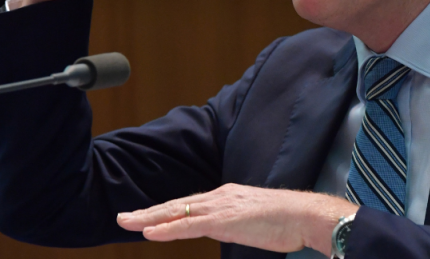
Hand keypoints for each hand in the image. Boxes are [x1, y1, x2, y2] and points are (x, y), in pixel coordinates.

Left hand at [116, 183, 357, 255]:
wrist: (305, 215)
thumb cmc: (286, 220)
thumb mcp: (253, 219)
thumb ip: (235, 221)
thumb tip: (225, 228)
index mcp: (224, 197)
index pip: (187, 204)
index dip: (165, 211)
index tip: (146, 217)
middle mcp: (217, 197)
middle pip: (175, 204)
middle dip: (148, 212)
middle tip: (124, 216)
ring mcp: (218, 207)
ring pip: (175, 212)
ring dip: (149, 218)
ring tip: (127, 222)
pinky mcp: (222, 220)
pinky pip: (187, 225)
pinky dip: (166, 229)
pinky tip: (149, 232)